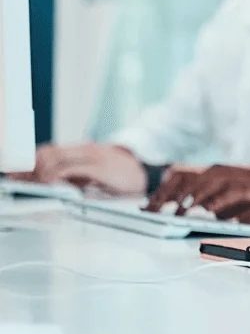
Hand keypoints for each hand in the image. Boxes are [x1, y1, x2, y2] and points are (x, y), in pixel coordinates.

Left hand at [32, 143, 146, 195]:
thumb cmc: (119, 175)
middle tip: (23, 181)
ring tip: (37, 184)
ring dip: (41, 174)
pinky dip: (56, 177)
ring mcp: (93, 156)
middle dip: (31, 168)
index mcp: (84, 149)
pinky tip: (51, 184)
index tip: (18, 173)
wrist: (145, 175)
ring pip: (55, 160)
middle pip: (48, 153)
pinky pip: (69, 169)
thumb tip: (50, 180)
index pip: (50, 150)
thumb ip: (75, 172)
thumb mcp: (95, 169)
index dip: (31, 161)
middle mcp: (86, 149)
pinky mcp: (99, 168)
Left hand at [144, 165, 249, 224]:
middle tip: (150, 208)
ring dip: (188, 196)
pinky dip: (215, 200)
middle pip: (194, 175)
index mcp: (233, 174)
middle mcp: (236, 171)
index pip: (193, 176)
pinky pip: (231, 190)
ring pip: (208, 181)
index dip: (169, 188)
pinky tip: (202, 210)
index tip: (151, 203)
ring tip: (171, 211)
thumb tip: (211, 219)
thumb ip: (233, 211)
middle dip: (169, 191)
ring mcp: (247, 177)